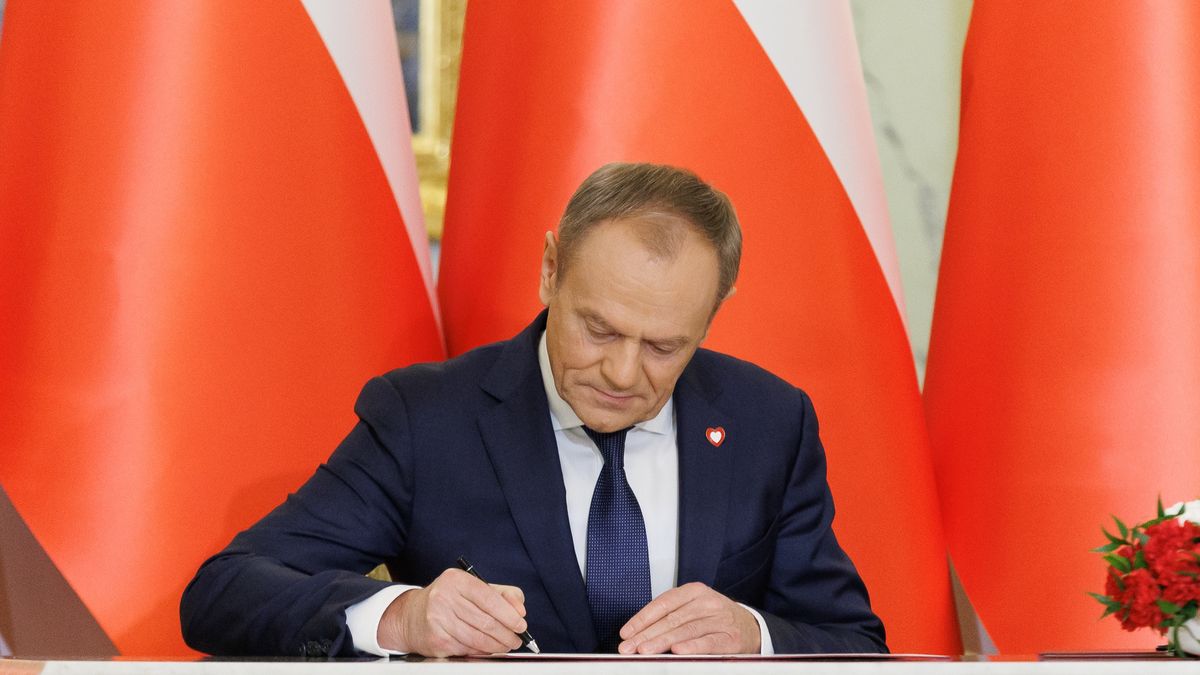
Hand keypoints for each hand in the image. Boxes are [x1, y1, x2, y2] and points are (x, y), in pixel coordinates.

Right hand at [377, 568, 527, 656]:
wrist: (411, 616)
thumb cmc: (449, 600)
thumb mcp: (474, 588)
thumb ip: (503, 594)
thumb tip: (520, 611)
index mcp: (456, 580)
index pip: (489, 598)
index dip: (509, 614)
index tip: (521, 625)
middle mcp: (444, 597)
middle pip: (485, 621)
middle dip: (506, 634)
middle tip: (516, 639)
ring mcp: (437, 620)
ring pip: (477, 638)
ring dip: (497, 646)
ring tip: (506, 645)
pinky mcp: (436, 640)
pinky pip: (466, 649)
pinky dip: (481, 651)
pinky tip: (487, 649)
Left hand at [617, 582, 759, 654]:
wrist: (752, 627)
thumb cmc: (714, 619)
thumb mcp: (693, 610)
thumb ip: (670, 617)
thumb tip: (639, 634)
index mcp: (694, 591)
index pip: (663, 604)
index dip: (642, 619)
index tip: (626, 633)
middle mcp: (707, 602)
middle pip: (671, 619)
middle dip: (646, 635)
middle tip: (629, 647)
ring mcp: (720, 619)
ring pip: (686, 630)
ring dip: (662, 642)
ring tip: (644, 651)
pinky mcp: (732, 638)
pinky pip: (709, 642)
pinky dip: (692, 647)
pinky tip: (677, 652)